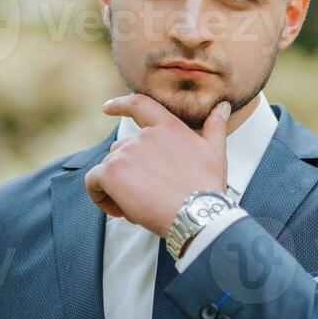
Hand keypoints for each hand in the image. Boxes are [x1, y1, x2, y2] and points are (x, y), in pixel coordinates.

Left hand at [84, 93, 231, 237]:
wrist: (197, 214)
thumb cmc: (207, 188)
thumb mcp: (216, 153)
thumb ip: (215, 127)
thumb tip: (224, 107)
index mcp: (168, 127)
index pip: (140, 105)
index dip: (120, 104)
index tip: (107, 108)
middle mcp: (144, 135)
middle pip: (121, 149)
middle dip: (128, 173)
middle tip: (147, 196)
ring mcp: (126, 153)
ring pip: (109, 168)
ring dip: (117, 188)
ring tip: (139, 207)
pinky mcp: (111, 173)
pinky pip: (94, 182)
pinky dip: (100, 196)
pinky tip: (120, 210)